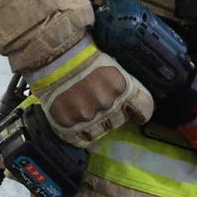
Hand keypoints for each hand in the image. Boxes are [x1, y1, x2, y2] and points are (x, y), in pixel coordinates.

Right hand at [26, 35, 154, 146]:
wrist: (52, 57)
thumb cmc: (84, 57)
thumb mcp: (112, 67)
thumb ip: (122, 87)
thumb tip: (132, 103)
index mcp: (122, 87)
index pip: (144, 109)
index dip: (139, 111)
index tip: (134, 112)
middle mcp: (107, 105)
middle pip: (119, 121)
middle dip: (112, 114)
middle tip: (99, 103)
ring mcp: (87, 117)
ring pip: (100, 133)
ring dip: (95, 125)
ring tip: (84, 111)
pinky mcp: (68, 125)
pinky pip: (79, 140)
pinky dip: (78, 133)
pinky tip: (74, 122)